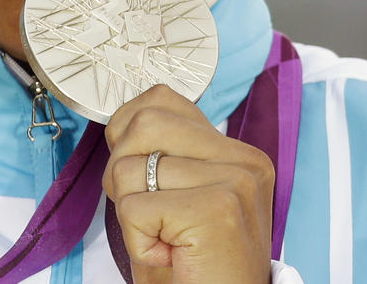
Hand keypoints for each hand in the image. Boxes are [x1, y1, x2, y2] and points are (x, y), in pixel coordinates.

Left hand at [102, 85, 274, 283]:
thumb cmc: (193, 268)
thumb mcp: (178, 197)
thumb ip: (164, 153)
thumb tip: (124, 121)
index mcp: (237, 152)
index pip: (160, 99)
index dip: (128, 136)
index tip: (143, 180)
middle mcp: (244, 161)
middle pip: (143, 123)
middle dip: (122, 171)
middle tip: (149, 215)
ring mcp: (235, 182)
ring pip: (130, 167)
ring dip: (129, 211)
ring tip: (163, 236)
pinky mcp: (218, 209)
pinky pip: (134, 207)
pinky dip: (136, 240)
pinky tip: (168, 255)